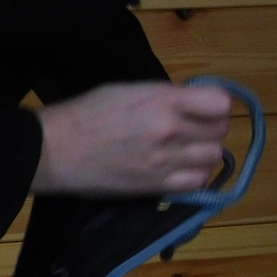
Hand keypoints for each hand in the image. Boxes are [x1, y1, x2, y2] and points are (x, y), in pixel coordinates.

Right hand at [31, 82, 232, 196]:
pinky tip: (181, 168)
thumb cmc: (88, 113)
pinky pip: (199, 182)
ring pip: (214, 156)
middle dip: (211, 126)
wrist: (54, 150)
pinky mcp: (158, 186)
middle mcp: (171, 130)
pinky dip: (196, 174)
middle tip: (194, 128)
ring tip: (187, 149)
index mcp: (163, 101)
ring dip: (205, 151)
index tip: (205, 106)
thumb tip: (194, 103)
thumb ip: (167, 96)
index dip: (216, 104)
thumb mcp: (130, 90)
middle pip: (220, 130)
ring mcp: (166, 161)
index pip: (221, 103)